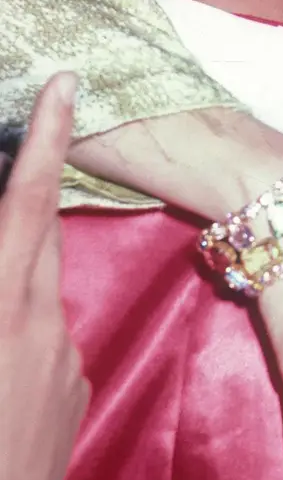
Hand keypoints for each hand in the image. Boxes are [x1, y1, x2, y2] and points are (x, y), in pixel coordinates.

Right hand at [0, 73, 89, 479]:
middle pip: (38, 236)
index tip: (72, 86)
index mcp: (3, 302)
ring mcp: (68, 359)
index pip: (28, 200)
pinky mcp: (78, 394)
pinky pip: (50, 344)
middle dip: (26, 201)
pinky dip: (22, 339)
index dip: (51, 138)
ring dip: (12, 285)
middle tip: (14, 173)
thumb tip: (5, 243)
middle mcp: (43, 320)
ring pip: (38, 294)